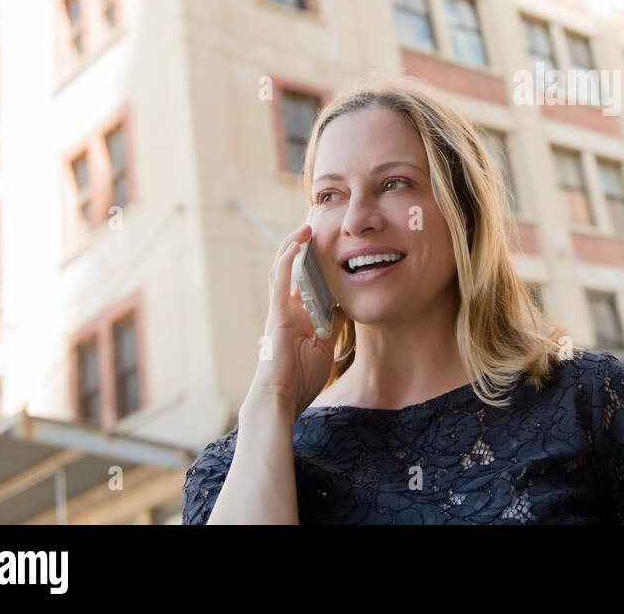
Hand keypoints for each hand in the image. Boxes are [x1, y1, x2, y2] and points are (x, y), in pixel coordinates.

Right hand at [245, 222, 346, 420]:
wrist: (282, 399)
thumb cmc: (301, 379)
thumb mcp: (324, 345)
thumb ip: (332, 324)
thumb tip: (346, 305)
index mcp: (297, 316)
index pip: (304, 282)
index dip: (313, 262)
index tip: (326, 243)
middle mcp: (286, 309)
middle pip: (292, 270)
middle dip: (302, 248)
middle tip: (315, 225)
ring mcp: (280, 310)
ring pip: (283, 269)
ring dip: (294, 246)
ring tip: (307, 226)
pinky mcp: (277, 314)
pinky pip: (281, 280)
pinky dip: (288, 259)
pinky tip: (297, 243)